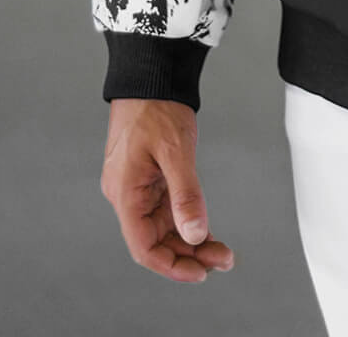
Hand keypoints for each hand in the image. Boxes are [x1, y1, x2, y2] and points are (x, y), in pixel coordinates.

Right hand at [101, 98, 234, 282]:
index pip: (144, 247)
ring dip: (190, 240)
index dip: (171, 265)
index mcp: (125, 193)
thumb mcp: (175, 151)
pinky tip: (206, 230)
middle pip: (156, 240)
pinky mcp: (150, 177)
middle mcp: (128, 195)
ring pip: (164, 227)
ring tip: (221, 250)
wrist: (151, 75)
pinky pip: (167, 209)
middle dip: (188, 254)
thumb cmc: (156, 106)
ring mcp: (138, 186)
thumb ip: (185, 195)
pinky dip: (187, 221)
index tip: (199, 272)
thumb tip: (196, 233)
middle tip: (222, 260)